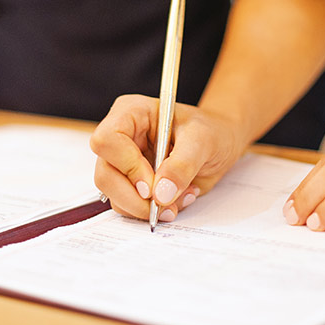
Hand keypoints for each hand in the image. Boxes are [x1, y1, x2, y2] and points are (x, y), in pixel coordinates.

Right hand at [90, 94, 246, 222]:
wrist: (220, 144)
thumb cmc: (211, 131)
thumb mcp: (203, 141)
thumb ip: (182, 165)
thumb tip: (161, 194)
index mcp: (131, 113)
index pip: (107, 140)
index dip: (127, 166)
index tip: (152, 186)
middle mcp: (121, 138)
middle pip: (105, 174)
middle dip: (134, 197)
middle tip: (164, 205)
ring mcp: (123, 163)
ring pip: (113, 195)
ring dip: (145, 207)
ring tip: (180, 197)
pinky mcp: (131, 184)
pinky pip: (128, 206)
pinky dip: (152, 211)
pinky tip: (176, 200)